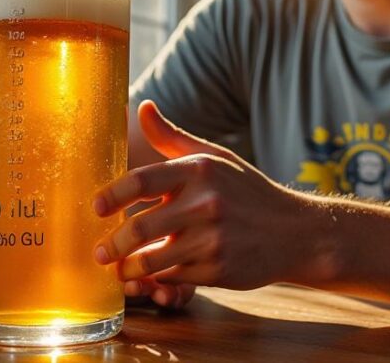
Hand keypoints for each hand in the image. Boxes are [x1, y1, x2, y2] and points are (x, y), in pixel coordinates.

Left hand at [93, 100, 304, 296]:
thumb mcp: (215, 158)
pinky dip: (155, 281)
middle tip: (99, 251)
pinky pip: (173, 278)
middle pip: (140, 226)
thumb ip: (173, 138)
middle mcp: (205, 203)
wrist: (294, 232)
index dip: (112, 195)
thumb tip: (142, 108)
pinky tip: (146, 280)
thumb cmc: (247, 191)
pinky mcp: (217, 270)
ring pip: (152, 259)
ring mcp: (212, 239)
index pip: (142, 181)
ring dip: (128, 268)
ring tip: (117, 269)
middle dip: (113, 243)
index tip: (95, 207)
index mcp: (199, 171)